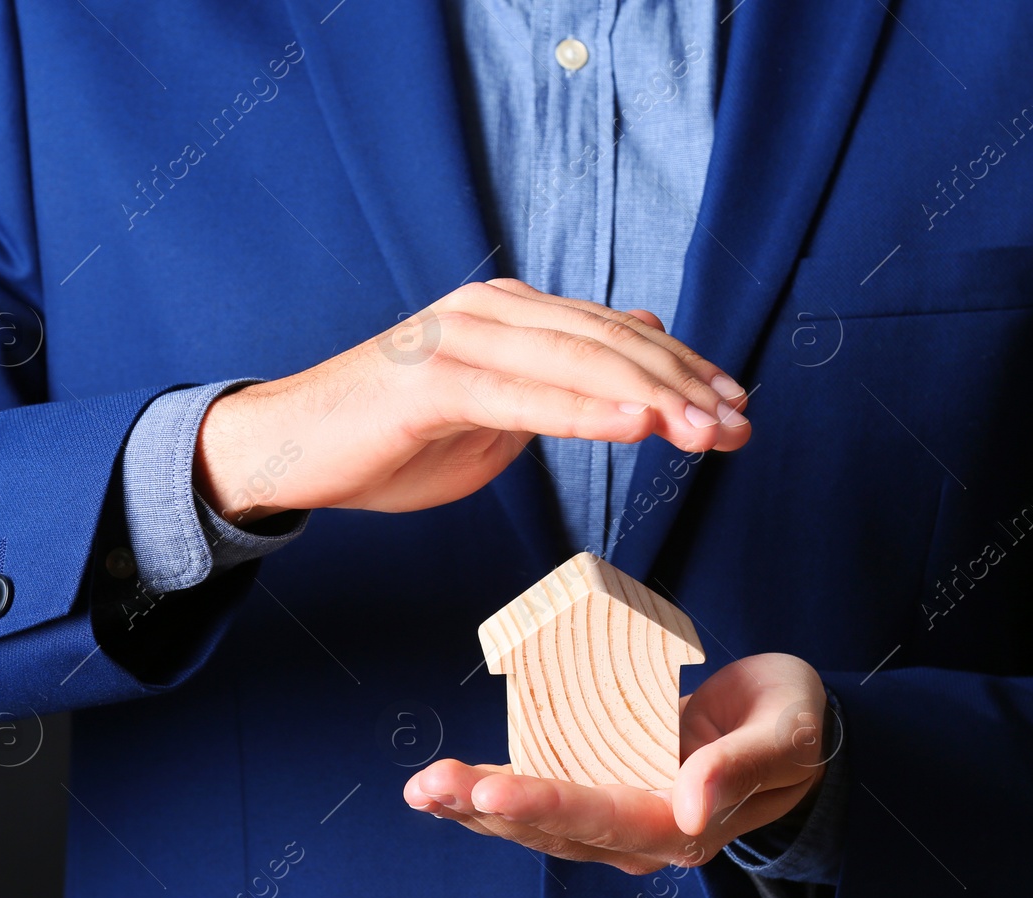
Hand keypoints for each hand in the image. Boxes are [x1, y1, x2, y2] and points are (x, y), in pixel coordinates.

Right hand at [194, 279, 750, 522]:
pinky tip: (640, 424)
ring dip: (653, 397)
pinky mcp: (431, 381)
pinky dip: (586, 410)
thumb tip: (639, 342)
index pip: (616, 334)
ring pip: (579, 362)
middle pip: (610, 342)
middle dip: (684, 385)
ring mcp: (460, 338)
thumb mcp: (499, 408)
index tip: (738, 405)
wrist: (293, 451)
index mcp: (511, 314)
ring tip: (709, 430)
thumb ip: (564, 376)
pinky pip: (524, 395)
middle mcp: (492, 310)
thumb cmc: (395, 439)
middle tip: (740, 425)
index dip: (683, 368)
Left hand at [402, 653, 828, 874]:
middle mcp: (645, 832)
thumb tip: (690, 808)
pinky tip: (450, 784)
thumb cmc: (795, 726)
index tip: (493, 790)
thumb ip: (741, 769)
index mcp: (689, 825)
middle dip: (488, 808)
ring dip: (476, 806)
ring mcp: (621, 814)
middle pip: (557, 830)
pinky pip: (543, 795)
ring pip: (538, 823)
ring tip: (422, 786)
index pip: (609, 821)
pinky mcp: (606, 787)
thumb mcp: (786, 735)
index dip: (549, 808)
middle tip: (430, 784)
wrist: (795, 727)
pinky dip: (493, 791)